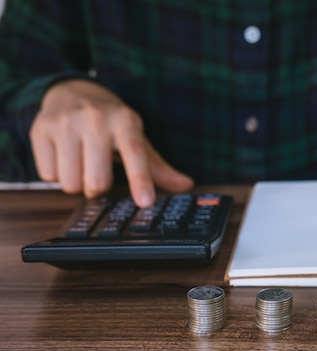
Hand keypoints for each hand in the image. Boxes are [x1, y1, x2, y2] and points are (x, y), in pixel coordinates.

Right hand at [30, 79, 193, 206]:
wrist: (71, 90)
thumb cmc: (109, 121)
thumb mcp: (136, 137)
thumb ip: (157, 166)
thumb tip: (184, 184)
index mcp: (125, 121)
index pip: (135, 154)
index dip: (140, 180)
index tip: (145, 202)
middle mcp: (95, 119)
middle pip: (97, 182)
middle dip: (99, 188)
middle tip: (100, 174)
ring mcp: (64, 123)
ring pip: (70, 183)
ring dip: (77, 183)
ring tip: (82, 163)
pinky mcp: (39, 130)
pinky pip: (47, 176)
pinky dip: (57, 174)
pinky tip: (64, 156)